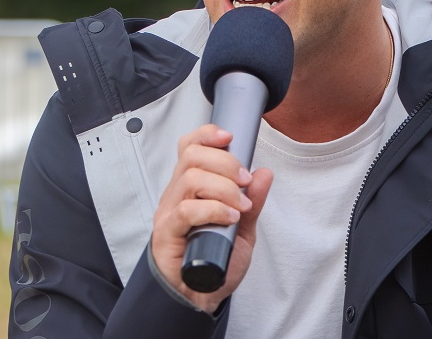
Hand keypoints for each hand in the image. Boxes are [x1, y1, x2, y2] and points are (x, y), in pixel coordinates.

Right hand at [150, 124, 273, 312]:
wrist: (199, 297)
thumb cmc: (215, 262)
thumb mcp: (242, 229)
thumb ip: (253, 202)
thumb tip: (264, 174)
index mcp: (191, 187)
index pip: (190, 147)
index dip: (207, 135)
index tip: (230, 136)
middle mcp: (177, 194)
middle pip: (193, 156)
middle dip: (225, 162)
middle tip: (244, 182)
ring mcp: (170, 212)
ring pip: (191, 178)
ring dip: (223, 188)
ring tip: (240, 207)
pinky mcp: (168, 232)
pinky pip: (187, 209)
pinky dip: (214, 209)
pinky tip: (230, 219)